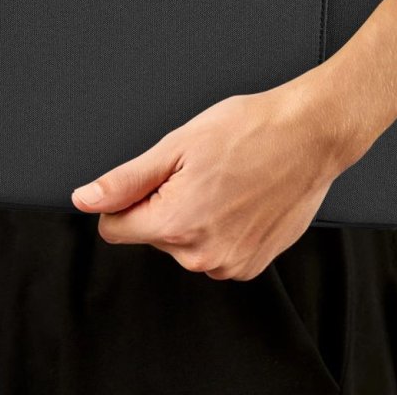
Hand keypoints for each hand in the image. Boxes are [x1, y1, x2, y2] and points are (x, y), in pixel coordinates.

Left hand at [71, 77, 359, 279]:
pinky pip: (215, 251)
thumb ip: (125, 181)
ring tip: (225, 182)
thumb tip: (86, 200)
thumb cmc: (252, 131)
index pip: (114, 228)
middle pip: (152, 235)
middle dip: (165, 204)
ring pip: (184, 244)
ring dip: (194, 216)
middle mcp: (201, 254)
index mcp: (176, 224)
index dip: (126, 198)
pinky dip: (221, 227)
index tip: (155, 176)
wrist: (311, 135)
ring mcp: (230, 263)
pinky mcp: (253, 265)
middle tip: (200, 171)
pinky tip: (241, 198)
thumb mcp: (177, 146)